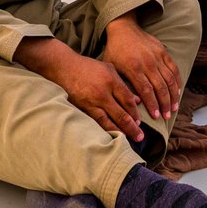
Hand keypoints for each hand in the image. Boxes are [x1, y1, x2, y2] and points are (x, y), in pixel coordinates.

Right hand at [17, 37, 146, 139]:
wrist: (66, 68)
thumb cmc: (90, 67)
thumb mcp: (109, 69)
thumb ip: (123, 84)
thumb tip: (137, 100)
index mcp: (112, 80)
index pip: (128, 100)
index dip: (135, 113)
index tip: (140, 122)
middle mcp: (103, 93)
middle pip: (121, 114)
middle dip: (132, 127)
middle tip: (140, 137)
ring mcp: (93, 101)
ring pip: (109, 121)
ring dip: (120, 131)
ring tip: (128, 140)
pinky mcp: (83, 107)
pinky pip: (97, 121)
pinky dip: (105, 129)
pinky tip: (112, 135)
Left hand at [100, 16, 181, 121]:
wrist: (123, 28)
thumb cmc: (115, 50)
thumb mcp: (112, 67)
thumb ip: (121, 84)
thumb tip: (132, 103)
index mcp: (133, 68)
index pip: (146, 91)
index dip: (153, 105)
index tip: (157, 117)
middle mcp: (147, 62)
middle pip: (160, 87)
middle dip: (165, 104)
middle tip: (167, 116)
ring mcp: (157, 56)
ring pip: (169, 80)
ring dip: (173, 96)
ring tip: (174, 108)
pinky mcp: (163, 51)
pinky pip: (173, 68)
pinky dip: (177, 81)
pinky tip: (178, 92)